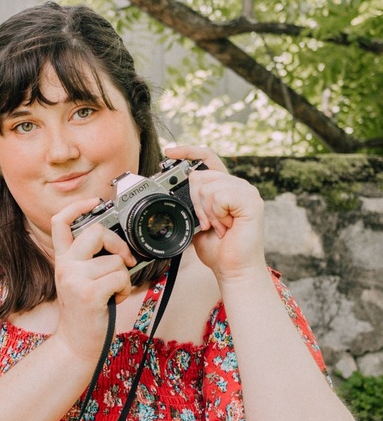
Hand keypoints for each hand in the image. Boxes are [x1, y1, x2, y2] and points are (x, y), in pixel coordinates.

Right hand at [50, 197, 135, 360]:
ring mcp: (75, 278)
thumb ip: (90, 260)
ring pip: (115, 260)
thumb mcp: (79, 280)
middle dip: (118, 243)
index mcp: (63, 259)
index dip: (77, 206)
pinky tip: (116, 298)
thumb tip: (119, 245)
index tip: (95, 201)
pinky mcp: (89, 293)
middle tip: (124, 259)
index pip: (60, 222)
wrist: (76, 343)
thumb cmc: (85, 311)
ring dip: (124, 277)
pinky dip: (125, 289)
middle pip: (96, 231)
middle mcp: (65, 265)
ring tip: (114, 291)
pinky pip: (120, 278)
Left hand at [164, 145, 265, 279]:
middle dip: (194, 201)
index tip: (168, 151)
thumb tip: (171, 189)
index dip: (187, 151)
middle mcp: (238, 185)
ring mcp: (246, 191)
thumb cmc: (217, 248)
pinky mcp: (251, 200)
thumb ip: (190, 202)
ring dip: (206, 211)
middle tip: (206, 223)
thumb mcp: (196, 221)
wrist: (232, 269)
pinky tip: (226, 225)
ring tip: (218, 226)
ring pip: (208, 186)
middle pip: (200, 175)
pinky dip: (216, 213)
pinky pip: (219, 196)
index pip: (206, 158)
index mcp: (225, 186)